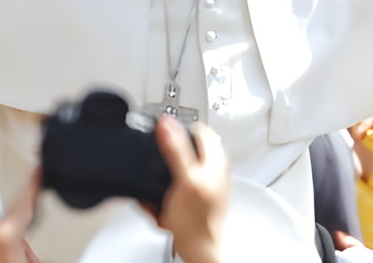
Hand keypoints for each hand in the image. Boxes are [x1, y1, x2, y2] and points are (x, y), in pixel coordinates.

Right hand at [148, 117, 227, 262]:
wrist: (199, 248)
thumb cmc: (196, 219)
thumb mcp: (184, 178)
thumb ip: (176, 149)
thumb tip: (166, 123)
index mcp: (216, 158)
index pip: (201, 128)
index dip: (181, 124)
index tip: (163, 127)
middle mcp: (213, 168)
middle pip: (189, 146)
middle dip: (170, 148)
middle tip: (156, 154)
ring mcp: (204, 183)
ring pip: (181, 165)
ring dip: (164, 170)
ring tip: (156, 180)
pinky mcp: (194, 197)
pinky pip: (174, 184)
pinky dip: (164, 188)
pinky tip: (157, 198)